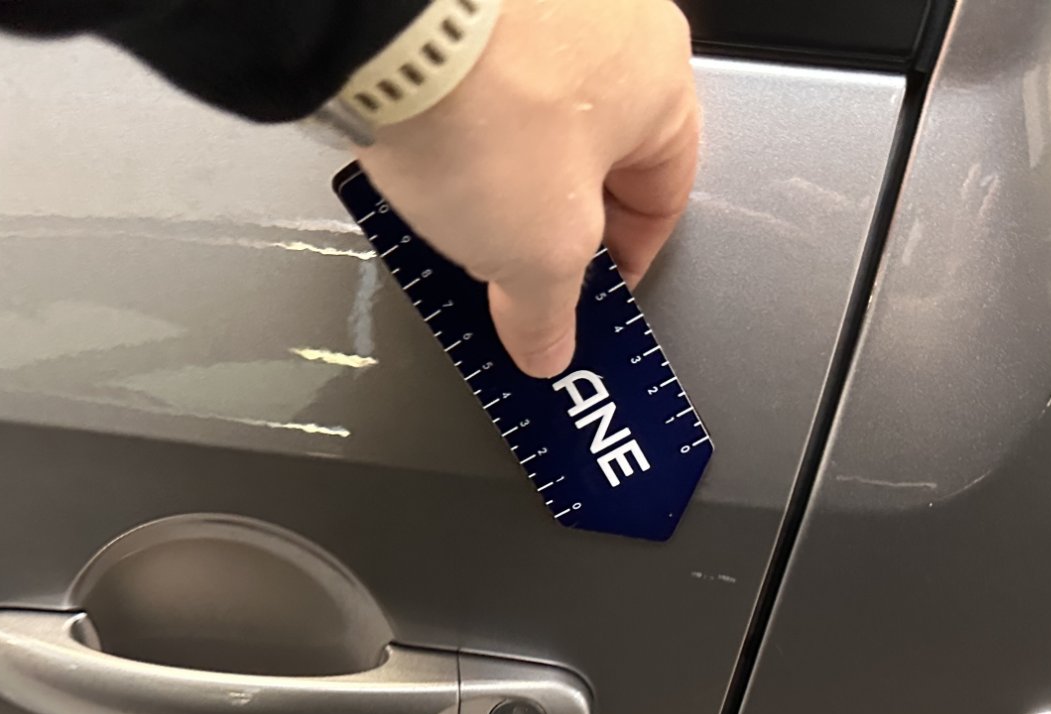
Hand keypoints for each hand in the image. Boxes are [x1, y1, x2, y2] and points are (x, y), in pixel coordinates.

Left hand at [354, 0, 699, 377]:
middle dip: (553, 225)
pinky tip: (425, 163)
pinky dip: (458, 129)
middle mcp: (611, 23)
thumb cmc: (489, 108)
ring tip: (457, 219)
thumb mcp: (538, 253)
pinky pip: (476, 83)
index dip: (621, 268)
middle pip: (594, 157)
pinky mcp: (465, 4)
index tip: (579, 302)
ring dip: (501, 179)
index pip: (660, 199)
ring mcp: (538, 3)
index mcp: (663, 80)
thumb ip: (548, 311)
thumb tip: (545, 343)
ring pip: (531, 118)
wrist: (387, 28)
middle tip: (512, 273)